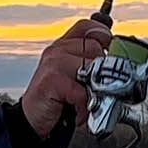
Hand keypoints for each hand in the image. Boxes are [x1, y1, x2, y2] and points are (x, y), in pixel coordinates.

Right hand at [20, 18, 109, 139]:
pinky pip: (83, 91)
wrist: (31, 120)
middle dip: (100, 73)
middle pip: (95, 48)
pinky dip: (84, 107)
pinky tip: (76, 111)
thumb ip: (89, 65)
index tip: (108, 51)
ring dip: (93, 91)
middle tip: (91, 89)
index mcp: (62, 46)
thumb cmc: (55, 101)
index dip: (102, 35)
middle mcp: (57, 50)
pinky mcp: (52, 79)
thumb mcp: (73, 78)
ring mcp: (53, 62)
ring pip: (91, 67)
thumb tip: (116, 60)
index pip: (86, 26)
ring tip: (83, 101)